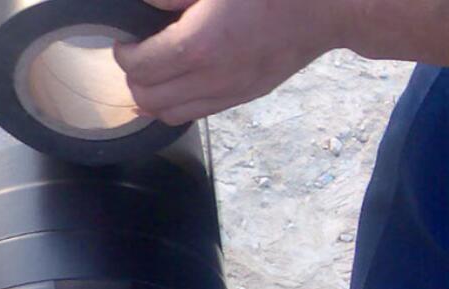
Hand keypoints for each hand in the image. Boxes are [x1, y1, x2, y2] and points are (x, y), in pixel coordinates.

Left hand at [114, 0, 351, 124]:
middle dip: (133, 78)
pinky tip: (178, 86)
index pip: (139, 67)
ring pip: (168, 115)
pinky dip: (177, 106)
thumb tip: (145, 5)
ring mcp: (227, 93)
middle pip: (148, 98)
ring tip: (154, 74)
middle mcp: (209, 78)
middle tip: (137, 57)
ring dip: (152, 98)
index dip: (124, 54)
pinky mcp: (241, 98)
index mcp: (198, 45)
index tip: (126, 40)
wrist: (326, 7)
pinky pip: (195, 115)